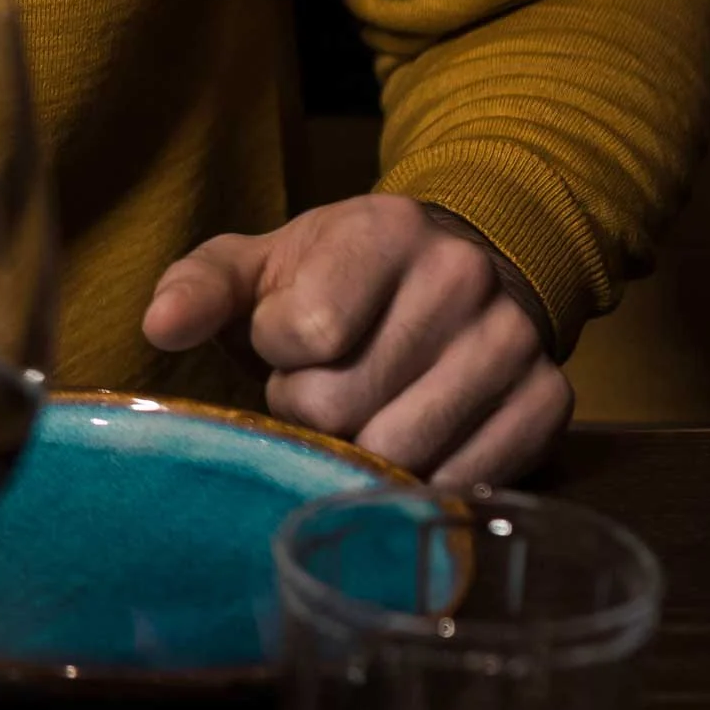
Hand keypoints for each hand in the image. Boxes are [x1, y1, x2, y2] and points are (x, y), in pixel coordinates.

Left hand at [143, 194, 570, 485]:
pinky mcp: (552, 402)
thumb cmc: (336, 274)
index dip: (278, 351)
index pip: (309, 330)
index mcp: (386, 229)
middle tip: (319, 384)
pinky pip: (465, 480)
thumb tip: (157, 327)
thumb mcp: (259, 264)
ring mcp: (515, 342)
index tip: (285, 336)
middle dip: (310, 408)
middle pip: (348, 404)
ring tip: (362, 408)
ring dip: (360, 448)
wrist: (453, 266)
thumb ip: (200, 287)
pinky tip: (408, 438)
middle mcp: (463, 278)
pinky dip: (420, 480)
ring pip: (404, 452)